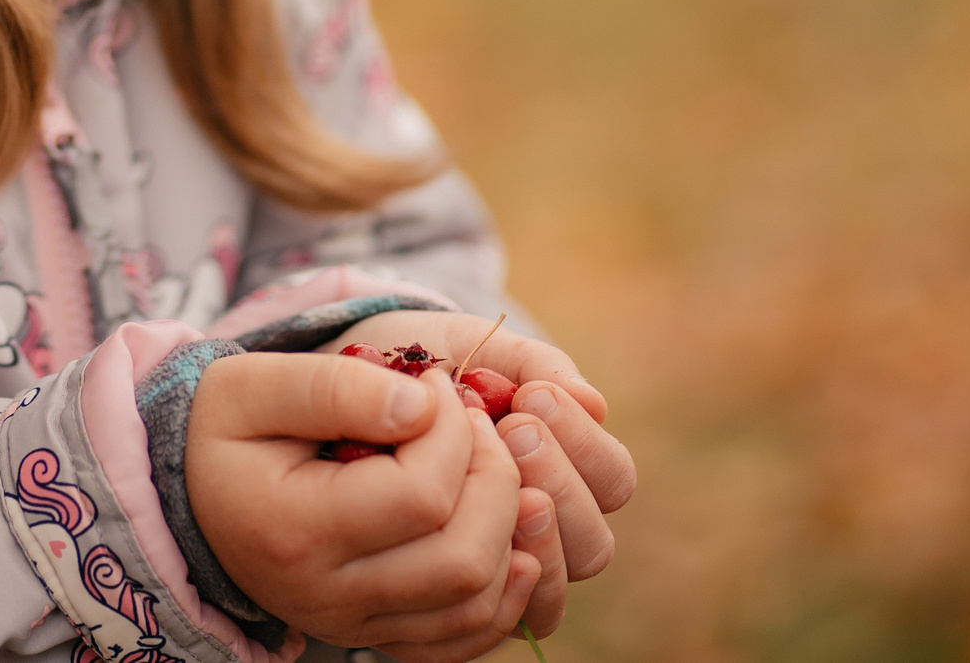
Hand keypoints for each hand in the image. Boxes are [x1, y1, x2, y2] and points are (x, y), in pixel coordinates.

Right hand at [186, 352, 552, 657]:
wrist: (193, 494)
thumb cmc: (224, 429)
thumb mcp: (253, 384)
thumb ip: (335, 386)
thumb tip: (424, 406)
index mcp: (294, 531)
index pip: (421, 497)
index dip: (452, 433)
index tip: (436, 386)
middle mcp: (326, 596)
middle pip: (463, 558)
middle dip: (494, 477)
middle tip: (475, 423)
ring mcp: (355, 625)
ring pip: (476, 601)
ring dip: (506, 527)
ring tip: (484, 464)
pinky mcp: (377, 635)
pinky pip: (467, 635)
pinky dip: (502, 587)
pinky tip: (501, 531)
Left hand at [347, 310, 637, 590]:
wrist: (357, 393)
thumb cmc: (429, 369)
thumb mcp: (476, 350)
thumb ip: (533, 365)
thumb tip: (593, 403)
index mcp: (570, 467)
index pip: (612, 478)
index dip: (583, 442)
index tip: (533, 396)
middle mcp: (550, 527)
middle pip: (593, 542)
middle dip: (559, 482)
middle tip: (514, 430)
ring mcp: (510, 566)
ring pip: (556, 582)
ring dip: (532, 532)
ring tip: (494, 476)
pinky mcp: (464, 596)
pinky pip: (500, 620)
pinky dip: (492, 583)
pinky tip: (458, 530)